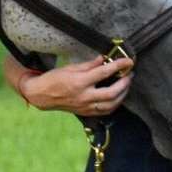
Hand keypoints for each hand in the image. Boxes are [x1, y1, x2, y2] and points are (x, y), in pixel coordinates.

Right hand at [4, 54, 133, 117]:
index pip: (104, 72)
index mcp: (79, 82)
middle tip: (129, 74)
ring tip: (126, 85)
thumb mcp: (70, 68)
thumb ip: (89, 65)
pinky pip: (105, 111)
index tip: (129, 61)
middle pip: (112, 92)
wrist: (41, 96)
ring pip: (111, 104)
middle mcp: (84, 96)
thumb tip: (105, 59)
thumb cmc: (54, 79)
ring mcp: (85, 106)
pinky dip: (115, 103)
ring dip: (122, 94)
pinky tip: (118, 96)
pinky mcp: (85, 112)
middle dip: (125, 83)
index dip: (119, 65)